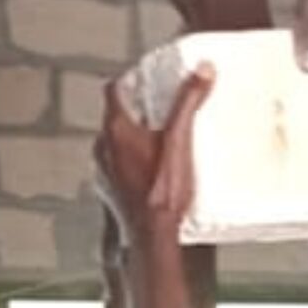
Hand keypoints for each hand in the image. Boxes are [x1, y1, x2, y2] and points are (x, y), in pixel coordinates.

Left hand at [97, 64, 216, 247]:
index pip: (114, 90)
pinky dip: (136, 157)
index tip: (146, 75)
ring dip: (136, 134)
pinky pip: (122, 163)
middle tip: (161, 104)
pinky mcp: (116, 188)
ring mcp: (109, 169)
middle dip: (138, 108)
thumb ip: (189, 101)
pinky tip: (157, 164)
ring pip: (118, 141)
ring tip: (162, 134)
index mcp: (117, 130)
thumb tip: (201, 71)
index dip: (130, 79)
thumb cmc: (161, 192)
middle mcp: (106, 147)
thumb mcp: (181, 139)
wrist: (154, 236)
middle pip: (117, 115)